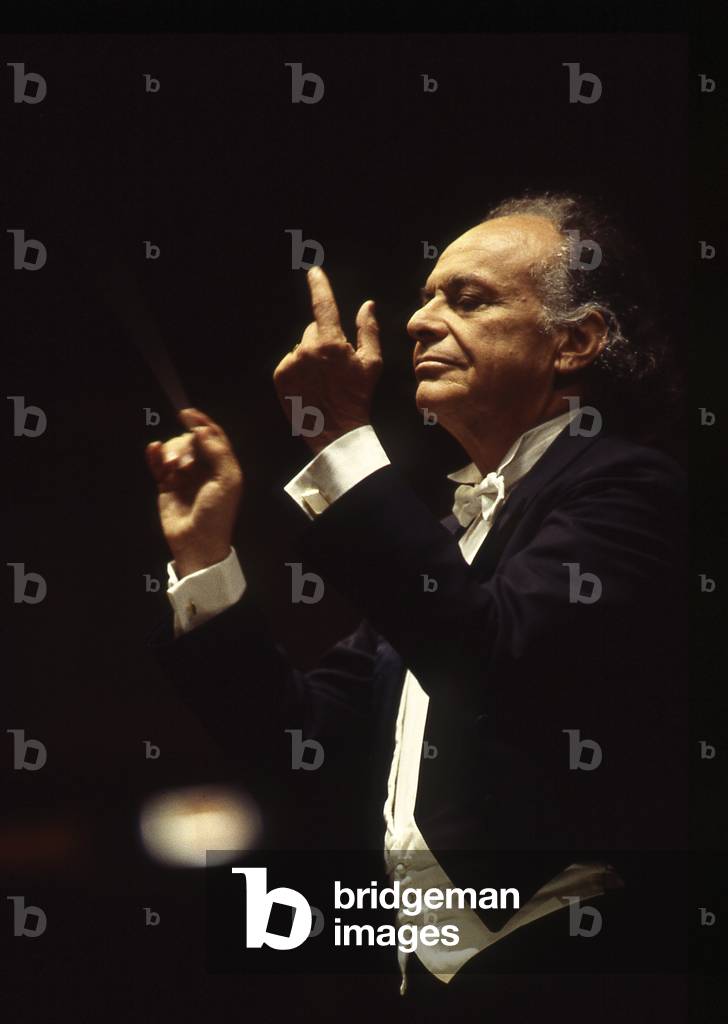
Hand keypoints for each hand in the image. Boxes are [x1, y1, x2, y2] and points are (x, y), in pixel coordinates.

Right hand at [145, 409, 242, 577]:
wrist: (196, 542)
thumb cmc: (216, 514)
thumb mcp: (227, 482)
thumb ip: (219, 452)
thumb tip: (203, 430)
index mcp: (222, 466)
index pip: (212, 436)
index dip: (201, 422)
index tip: (186, 414)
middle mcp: (204, 468)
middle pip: (190, 441)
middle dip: (184, 446)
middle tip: (184, 465)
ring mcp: (184, 476)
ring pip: (173, 450)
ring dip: (170, 453)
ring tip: (171, 469)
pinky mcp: (166, 485)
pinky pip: (158, 463)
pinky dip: (155, 454)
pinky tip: (153, 450)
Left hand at [273, 266, 382, 453]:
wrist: (336, 432)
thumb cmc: (358, 397)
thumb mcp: (372, 363)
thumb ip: (369, 330)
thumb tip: (367, 305)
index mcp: (330, 343)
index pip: (323, 305)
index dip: (319, 285)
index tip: (314, 272)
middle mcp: (306, 350)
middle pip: (314, 331)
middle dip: (324, 341)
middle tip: (335, 366)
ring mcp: (291, 363)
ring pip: (301, 348)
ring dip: (310, 357)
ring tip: (323, 381)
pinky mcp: (279, 377)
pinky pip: (290, 363)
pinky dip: (298, 370)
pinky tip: (311, 386)